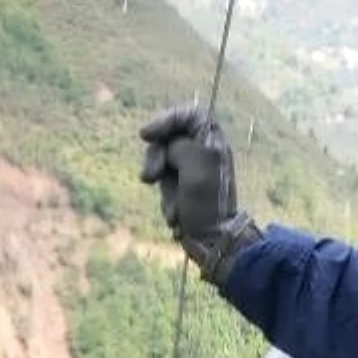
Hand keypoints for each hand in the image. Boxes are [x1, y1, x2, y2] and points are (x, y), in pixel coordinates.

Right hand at [139, 103, 261, 284]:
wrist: (213, 242)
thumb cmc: (207, 201)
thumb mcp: (193, 162)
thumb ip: (177, 143)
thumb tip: (166, 147)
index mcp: (211, 140)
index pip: (186, 115)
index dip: (164, 120)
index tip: (145, 135)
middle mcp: (202, 153)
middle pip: (167, 142)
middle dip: (156, 160)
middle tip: (150, 177)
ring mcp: (192, 174)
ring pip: (162, 168)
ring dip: (165, 191)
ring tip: (175, 210)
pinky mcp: (184, 193)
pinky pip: (165, 189)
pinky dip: (168, 203)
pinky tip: (178, 218)